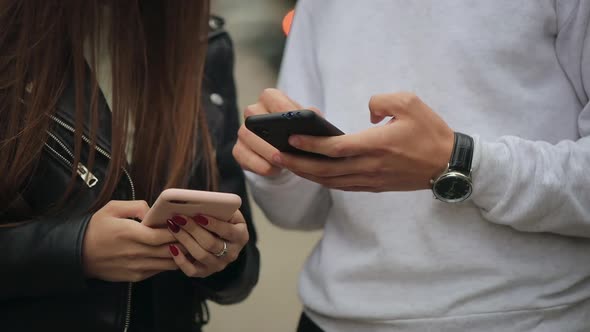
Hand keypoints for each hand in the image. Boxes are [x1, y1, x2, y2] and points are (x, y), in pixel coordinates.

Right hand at [83, 200, 177, 281]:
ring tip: (184, 243)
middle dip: (184, 242)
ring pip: (169, 264)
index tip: (185, 223)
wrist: (77, 255)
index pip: (163, 235)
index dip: (178, 230)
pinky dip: (168, 262)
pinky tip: (170, 253)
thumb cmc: (95, 229)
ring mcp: (137, 267)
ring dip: (179, 254)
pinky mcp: (136, 277)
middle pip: (170, 250)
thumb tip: (154, 211)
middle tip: (191, 233)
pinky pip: (159, 271)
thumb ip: (136, 206)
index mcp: (131, 233)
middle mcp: (136, 253)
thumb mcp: (112, 209)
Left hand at [165, 210, 248, 277]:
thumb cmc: (223, 220)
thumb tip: (201, 202)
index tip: (198, 215)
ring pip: (201, 255)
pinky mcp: (205, 272)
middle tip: (179, 218)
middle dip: (193, 229)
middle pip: (211, 244)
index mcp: (241, 236)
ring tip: (173, 227)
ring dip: (185, 240)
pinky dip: (180, 260)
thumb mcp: (228, 213)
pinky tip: (172, 247)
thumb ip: (220, 208)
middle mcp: (232, 253)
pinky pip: (191, 271)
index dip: (212, 224)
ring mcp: (219, 265)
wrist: (224, 240)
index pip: (227, 231)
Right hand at [232, 88, 319, 176]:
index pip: (271, 98)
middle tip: (285, 148)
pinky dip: (259, 165)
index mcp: (269, 99)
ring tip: (283, 162)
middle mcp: (252, 112)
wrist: (287, 151)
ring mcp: (243, 131)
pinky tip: (274, 169)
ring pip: (248, 138)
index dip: (282, 109)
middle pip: (255, 119)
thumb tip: (311, 115)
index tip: (294, 121)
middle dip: (271, 135)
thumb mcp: (309, 123)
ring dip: (266, 152)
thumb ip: (312, 116)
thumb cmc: (300, 132)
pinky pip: (244, 157)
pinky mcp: (238, 150)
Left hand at [273, 92, 454, 191]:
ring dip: (306, 174)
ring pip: (330, 181)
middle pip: (324, 170)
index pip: (334, 148)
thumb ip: (380, 101)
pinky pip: (342, 186)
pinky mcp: (374, 186)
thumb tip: (366, 113)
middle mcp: (369, 166)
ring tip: (286, 164)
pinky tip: (311, 173)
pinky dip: (323, 180)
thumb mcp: (410, 103)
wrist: (449, 165)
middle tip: (274, 155)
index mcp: (376, 145)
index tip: (291, 137)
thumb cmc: (430, 132)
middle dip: (297, 164)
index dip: (310, 144)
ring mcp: (370, 180)